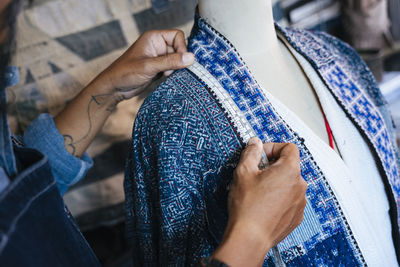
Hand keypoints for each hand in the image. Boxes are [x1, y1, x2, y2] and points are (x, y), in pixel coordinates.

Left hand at [90, 29, 194, 101]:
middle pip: (179, 48)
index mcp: (154, 38)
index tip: (180, 61)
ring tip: (165, 75)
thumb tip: (191, 58)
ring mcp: (159, 57)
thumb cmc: (126, 73)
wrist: (115, 88)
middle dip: (178, 60)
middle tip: (169, 70)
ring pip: (178, 60)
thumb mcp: (149, 66)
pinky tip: (164, 79)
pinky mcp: (159, 68)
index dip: (182, 47)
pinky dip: (172, 74)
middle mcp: (158, 45)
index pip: (177, 36)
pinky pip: (173, 68)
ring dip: (175, 69)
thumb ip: (171, 61)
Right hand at [212, 138, 306, 265]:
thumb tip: (255, 144)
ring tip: (257, 192)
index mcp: (289, 170)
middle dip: (272, 166)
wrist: (250, 237)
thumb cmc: (247, 206)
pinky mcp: (296, 216)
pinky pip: (289, 200)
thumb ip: (251, 153)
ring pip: (289, 184)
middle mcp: (299, 185)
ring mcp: (299, 202)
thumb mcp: (243, 172)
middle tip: (255, 173)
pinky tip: (263, 204)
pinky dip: (278, 198)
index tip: (260, 155)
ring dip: (275, 183)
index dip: (273, 147)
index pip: (289, 148)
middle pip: (289, 166)